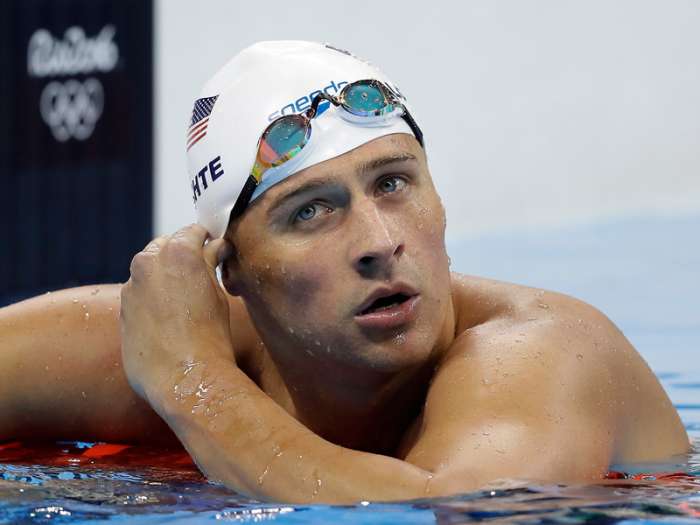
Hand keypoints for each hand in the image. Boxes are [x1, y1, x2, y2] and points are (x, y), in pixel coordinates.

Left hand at [120, 224, 233, 402]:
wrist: (184, 378)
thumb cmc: (209, 336)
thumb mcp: (218, 293)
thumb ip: (210, 263)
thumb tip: (214, 247)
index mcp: (177, 252)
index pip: (192, 232)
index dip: (206, 239)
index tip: (214, 247)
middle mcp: (147, 264)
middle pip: (165, 246)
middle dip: (182, 254)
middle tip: (201, 272)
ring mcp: (131, 288)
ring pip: (149, 271)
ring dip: (165, 276)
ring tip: (186, 299)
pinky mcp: (122, 311)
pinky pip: (139, 295)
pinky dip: (153, 298)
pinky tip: (170, 319)